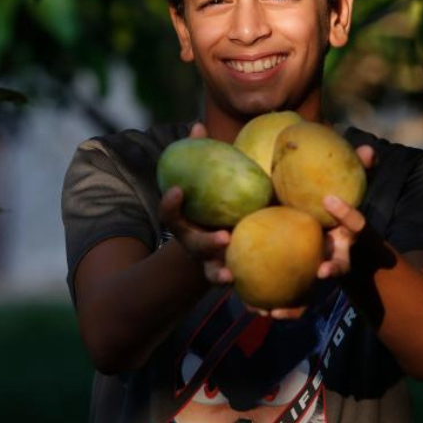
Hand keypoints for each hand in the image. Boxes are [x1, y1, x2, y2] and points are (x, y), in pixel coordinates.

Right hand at [158, 122, 232, 285]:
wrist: (219, 241)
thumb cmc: (213, 203)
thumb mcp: (205, 183)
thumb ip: (201, 158)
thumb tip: (197, 125)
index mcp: (186, 222)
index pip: (171, 214)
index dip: (171, 204)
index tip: (177, 190)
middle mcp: (195, 243)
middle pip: (194, 245)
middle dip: (205, 243)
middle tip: (223, 238)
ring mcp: (211, 262)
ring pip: (211, 272)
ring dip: (219, 274)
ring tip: (231, 275)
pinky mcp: (228, 274)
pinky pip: (233, 286)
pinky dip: (239, 293)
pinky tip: (251, 297)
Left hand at [261, 144, 376, 319]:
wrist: (327, 238)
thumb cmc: (331, 211)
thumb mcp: (340, 191)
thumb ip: (352, 171)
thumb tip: (366, 149)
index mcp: (347, 233)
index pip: (356, 223)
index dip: (347, 213)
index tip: (330, 200)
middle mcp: (338, 256)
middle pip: (341, 266)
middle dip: (335, 268)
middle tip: (322, 271)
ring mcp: (321, 273)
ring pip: (313, 294)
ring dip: (299, 304)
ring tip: (277, 309)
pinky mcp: (304, 286)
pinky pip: (293, 301)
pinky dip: (281, 309)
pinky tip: (260, 310)